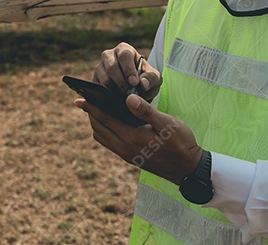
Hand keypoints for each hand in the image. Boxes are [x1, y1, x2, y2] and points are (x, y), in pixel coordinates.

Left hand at [76, 93, 202, 185]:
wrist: (188, 169)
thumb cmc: (181, 144)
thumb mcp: (166, 123)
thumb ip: (146, 111)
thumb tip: (127, 97)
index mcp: (132, 138)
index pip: (105, 119)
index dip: (91, 108)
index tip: (79, 99)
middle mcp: (125, 148)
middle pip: (99, 129)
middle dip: (91, 114)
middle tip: (84, 101)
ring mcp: (127, 155)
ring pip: (103, 138)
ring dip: (97, 124)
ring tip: (96, 109)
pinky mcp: (131, 158)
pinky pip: (110, 144)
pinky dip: (105, 132)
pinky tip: (112, 122)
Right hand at [94, 42, 162, 101]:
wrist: (137, 90)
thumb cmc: (146, 80)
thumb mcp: (154, 79)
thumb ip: (151, 79)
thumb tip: (142, 83)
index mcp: (124, 50)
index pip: (124, 55)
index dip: (129, 69)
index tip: (134, 83)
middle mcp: (109, 56)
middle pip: (111, 66)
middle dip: (121, 82)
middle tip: (130, 94)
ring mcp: (100, 68)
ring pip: (104, 78)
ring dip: (114, 90)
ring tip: (125, 100)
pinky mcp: (95, 81)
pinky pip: (98, 89)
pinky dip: (107, 96)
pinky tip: (116, 102)